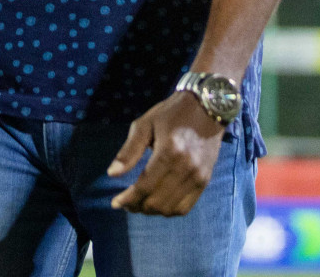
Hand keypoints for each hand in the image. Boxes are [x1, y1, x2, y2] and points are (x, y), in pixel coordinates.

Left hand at [107, 91, 223, 216]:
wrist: (207, 108)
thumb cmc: (172, 113)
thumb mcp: (145, 124)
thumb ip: (129, 150)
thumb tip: (112, 174)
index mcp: (168, 152)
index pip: (144, 187)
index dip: (128, 199)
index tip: (115, 203)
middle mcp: (185, 169)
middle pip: (157, 202)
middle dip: (137, 206)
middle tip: (126, 202)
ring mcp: (198, 177)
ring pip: (171, 209)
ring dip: (152, 211)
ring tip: (140, 204)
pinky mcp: (205, 181)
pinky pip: (186, 207)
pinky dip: (170, 211)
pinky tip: (159, 204)